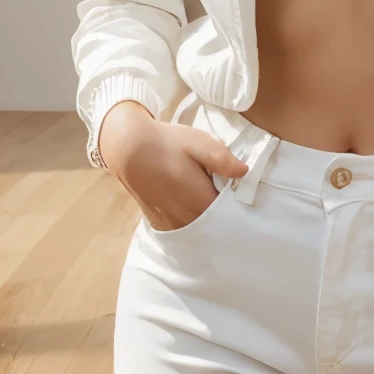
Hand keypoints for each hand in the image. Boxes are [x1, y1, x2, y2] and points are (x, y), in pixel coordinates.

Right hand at [97, 102, 249, 232]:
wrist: (128, 149)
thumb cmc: (167, 143)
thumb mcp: (198, 142)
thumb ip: (222, 159)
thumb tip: (244, 172)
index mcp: (199, 201)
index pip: (231, 214)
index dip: (239, 204)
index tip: (241, 191)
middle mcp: (187, 219)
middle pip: (217, 225)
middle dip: (226, 213)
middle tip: (227, 192)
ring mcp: (172, 224)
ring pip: (201, 229)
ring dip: (209, 219)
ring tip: (208, 196)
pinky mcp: (161, 224)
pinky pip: (185, 230)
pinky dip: (193, 223)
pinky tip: (193, 205)